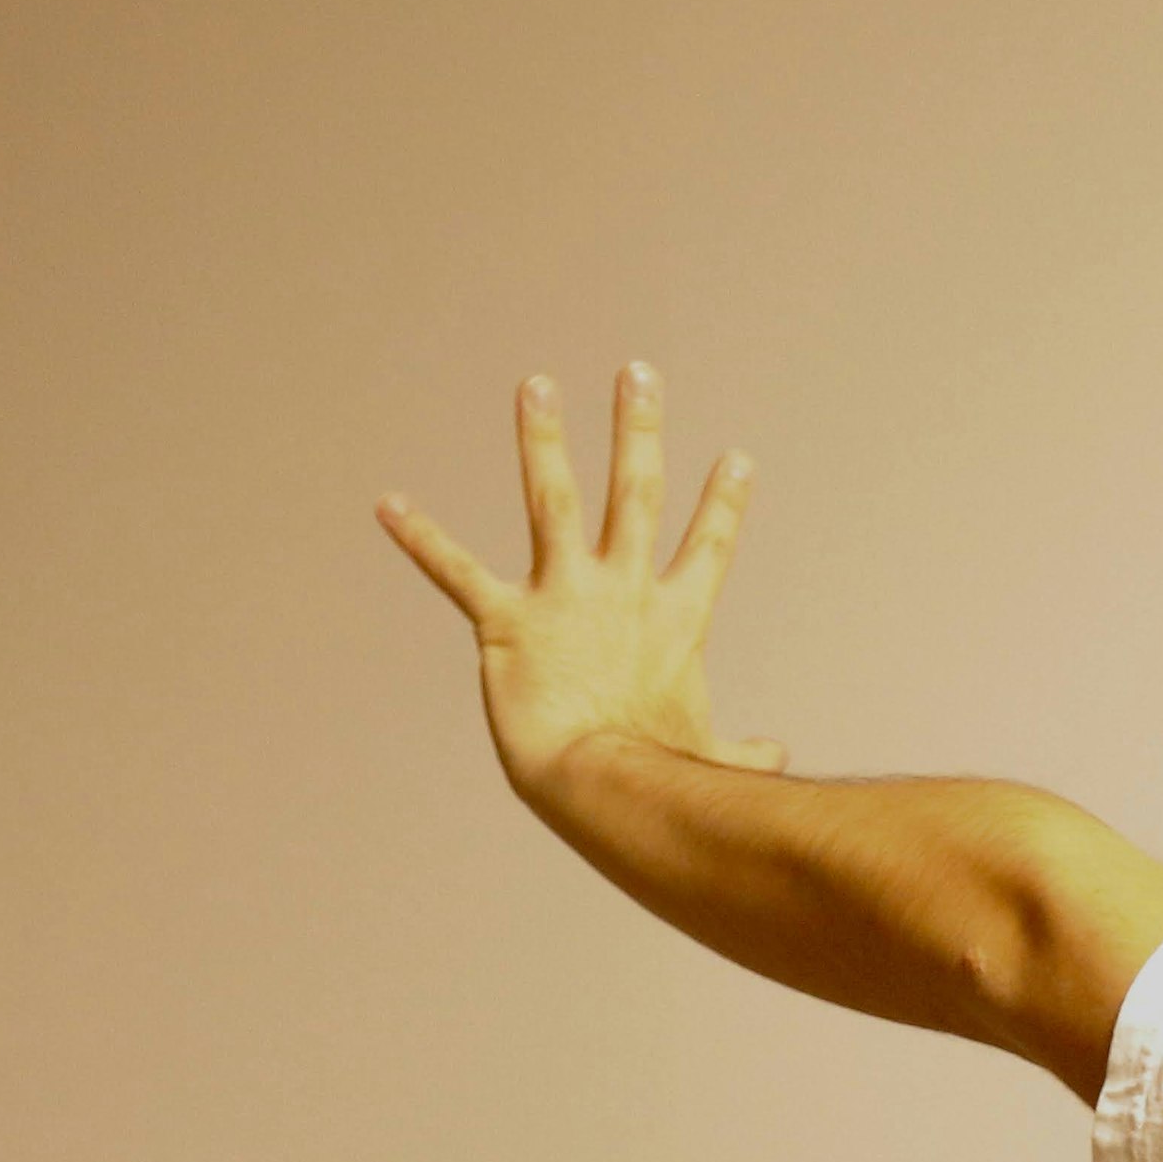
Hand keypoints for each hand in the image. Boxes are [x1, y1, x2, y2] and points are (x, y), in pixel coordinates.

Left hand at [376, 362, 785, 804]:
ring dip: (544, 439)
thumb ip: (742, 751)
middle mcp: (625, 592)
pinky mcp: (508, 624)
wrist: (611, 788)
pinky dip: (421, 538)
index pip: (710, 546)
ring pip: (554, 501)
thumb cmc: (666, 781)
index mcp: (676, 621)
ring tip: (535, 383)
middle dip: (637, 430)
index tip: (737, 457)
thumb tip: (775, 756)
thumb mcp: (711, 756)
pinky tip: (387, 505)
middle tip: (637, 372)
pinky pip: (458, 573)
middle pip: (636, 493)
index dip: (725, 503)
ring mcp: (566, 599)